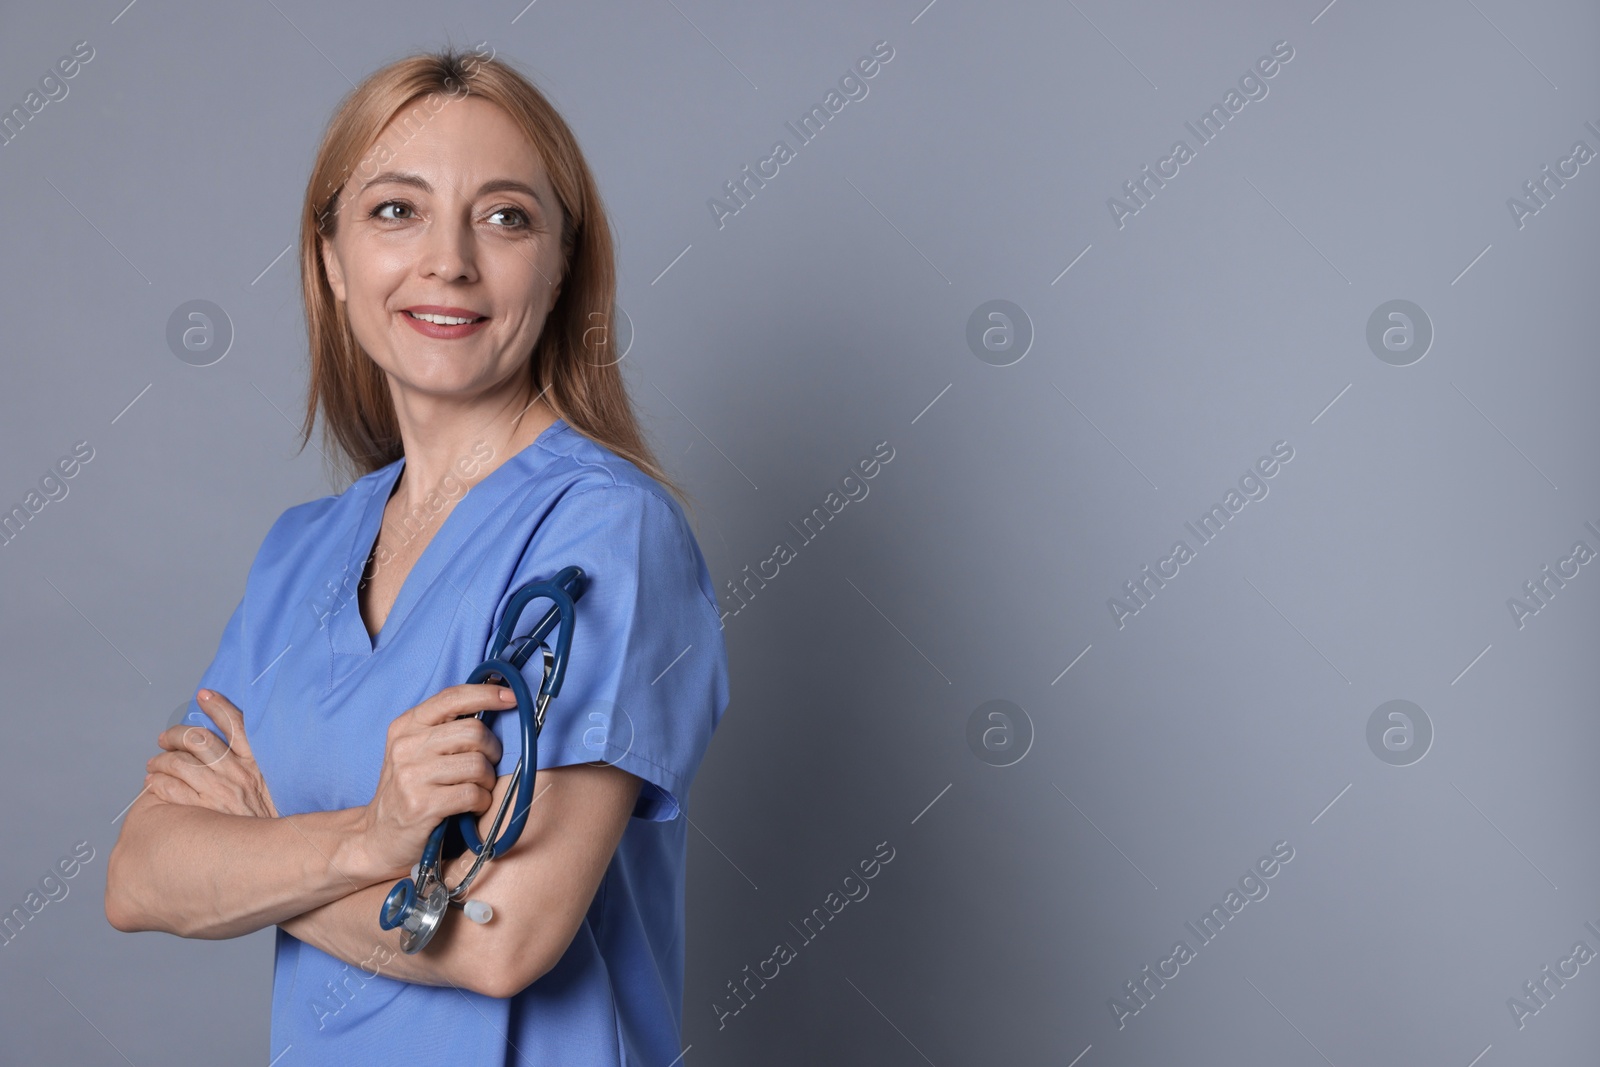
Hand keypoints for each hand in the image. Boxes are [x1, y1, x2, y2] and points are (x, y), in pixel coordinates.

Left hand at [145, 689, 277, 818]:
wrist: (279, 856)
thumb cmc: (271, 824)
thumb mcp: (274, 790)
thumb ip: (258, 771)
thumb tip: (236, 758)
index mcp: (258, 764)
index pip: (237, 724)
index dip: (218, 705)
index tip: (204, 695)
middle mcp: (239, 773)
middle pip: (200, 739)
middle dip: (176, 735)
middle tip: (164, 739)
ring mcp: (221, 791)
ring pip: (180, 762)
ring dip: (161, 760)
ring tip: (153, 765)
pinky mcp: (205, 811)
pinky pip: (171, 788)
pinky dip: (157, 782)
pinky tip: (152, 784)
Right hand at [359, 684, 508, 877]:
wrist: (379, 838)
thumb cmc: (410, 789)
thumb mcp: (417, 751)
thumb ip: (446, 727)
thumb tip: (496, 699)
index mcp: (406, 726)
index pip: (452, 698)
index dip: (487, 695)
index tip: (513, 697)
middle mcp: (405, 747)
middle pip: (474, 732)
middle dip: (492, 750)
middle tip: (487, 766)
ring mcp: (411, 776)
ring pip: (478, 764)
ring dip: (488, 781)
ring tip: (477, 789)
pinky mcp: (421, 805)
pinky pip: (473, 794)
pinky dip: (483, 802)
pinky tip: (472, 807)